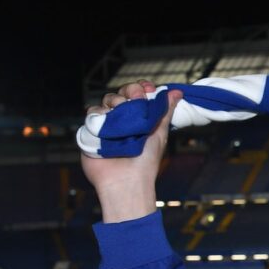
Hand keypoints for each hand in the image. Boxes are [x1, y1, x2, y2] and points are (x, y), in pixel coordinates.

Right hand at [80, 80, 182, 222]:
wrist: (126, 180)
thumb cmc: (146, 161)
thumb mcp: (159, 134)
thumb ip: (165, 112)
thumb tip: (177, 92)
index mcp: (139, 119)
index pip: (137, 95)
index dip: (141, 88)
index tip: (148, 88)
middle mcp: (122, 120)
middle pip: (121, 94)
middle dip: (130, 91)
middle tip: (137, 98)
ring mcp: (107, 125)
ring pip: (106, 101)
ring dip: (116, 102)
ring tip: (123, 116)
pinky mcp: (92, 131)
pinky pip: (92, 113)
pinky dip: (100, 113)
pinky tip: (108, 121)